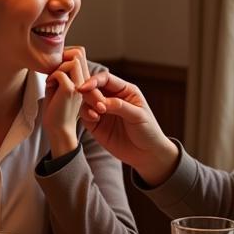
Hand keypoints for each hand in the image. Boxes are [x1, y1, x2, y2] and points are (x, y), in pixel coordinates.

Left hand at [42, 46, 88, 156]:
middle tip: (53, 71)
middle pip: (79, 52)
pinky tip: (49, 86)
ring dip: (58, 67)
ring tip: (52, 80)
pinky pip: (60, 73)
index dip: (66, 54)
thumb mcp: (58, 87)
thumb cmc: (55, 111)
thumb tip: (53, 59)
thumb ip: (59, 73)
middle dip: (62, 57)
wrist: (58, 131)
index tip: (55, 67)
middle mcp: (84, 82)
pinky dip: (51, 77)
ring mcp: (79, 86)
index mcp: (83, 80)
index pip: (80, 54)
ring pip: (73, 61)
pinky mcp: (70, 92)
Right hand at [77, 69, 178, 184]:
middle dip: (91, 94)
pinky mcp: (96, 125)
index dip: (94, 80)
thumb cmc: (148, 131)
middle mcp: (112, 98)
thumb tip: (101, 101)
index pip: (105, 79)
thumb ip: (119, 106)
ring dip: (88, 104)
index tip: (86, 87)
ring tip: (98, 114)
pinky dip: (86, 115)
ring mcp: (103, 111)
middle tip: (99, 106)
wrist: (147, 154)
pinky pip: (85, 115)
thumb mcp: (138, 116)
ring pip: (86, 100)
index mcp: (124, 90)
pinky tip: (95, 119)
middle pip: (93, 88)